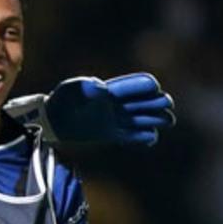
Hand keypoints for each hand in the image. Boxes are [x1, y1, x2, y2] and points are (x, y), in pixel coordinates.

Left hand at [44, 73, 175, 145]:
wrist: (53, 121)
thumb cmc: (62, 100)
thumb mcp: (71, 89)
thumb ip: (85, 86)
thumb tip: (100, 88)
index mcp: (110, 90)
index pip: (132, 86)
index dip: (143, 85)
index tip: (153, 87)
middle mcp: (116, 105)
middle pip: (142, 102)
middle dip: (156, 102)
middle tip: (168, 104)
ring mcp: (115, 120)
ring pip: (141, 119)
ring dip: (155, 119)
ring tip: (169, 121)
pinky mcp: (111, 134)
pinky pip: (131, 136)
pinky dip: (142, 137)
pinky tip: (152, 137)